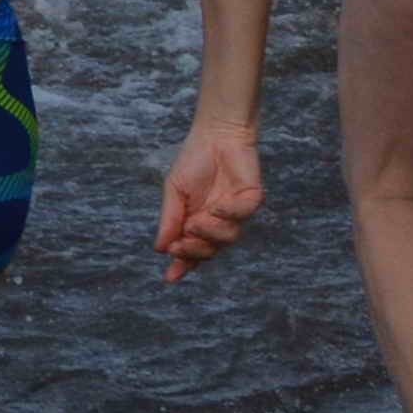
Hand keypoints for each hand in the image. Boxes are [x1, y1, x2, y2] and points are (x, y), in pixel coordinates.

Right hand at [151, 123, 262, 276]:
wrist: (215, 134)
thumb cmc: (193, 160)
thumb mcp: (174, 191)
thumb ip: (170, 218)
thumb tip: (160, 249)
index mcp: (197, 220)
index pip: (191, 248)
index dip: (182, 264)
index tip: (170, 278)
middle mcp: (218, 220)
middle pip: (210, 250)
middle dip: (194, 252)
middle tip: (180, 246)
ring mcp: (236, 212)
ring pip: (228, 237)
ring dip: (210, 234)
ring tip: (195, 222)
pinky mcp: (251, 198)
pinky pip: (243, 215)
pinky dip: (229, 215)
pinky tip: (216, 207)